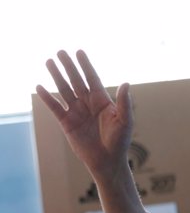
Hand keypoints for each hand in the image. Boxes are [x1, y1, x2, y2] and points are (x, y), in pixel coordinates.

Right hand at [36, 50, 131, 178]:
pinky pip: (55, 107)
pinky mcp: (67, 123)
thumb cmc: (120, 141)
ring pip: (65, 90)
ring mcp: (77, 112)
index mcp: (103, 101)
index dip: (86, 65)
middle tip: (60, 51)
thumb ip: (124, 102)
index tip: (79, 52)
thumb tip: (126, 83)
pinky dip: (48, 98)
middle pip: (77, 81)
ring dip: (57, 76)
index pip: (92, 79)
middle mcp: (88, 103)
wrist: (108, 161)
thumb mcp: (125, 121)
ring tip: (49, 62)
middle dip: (69, 66)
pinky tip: (40, 87)